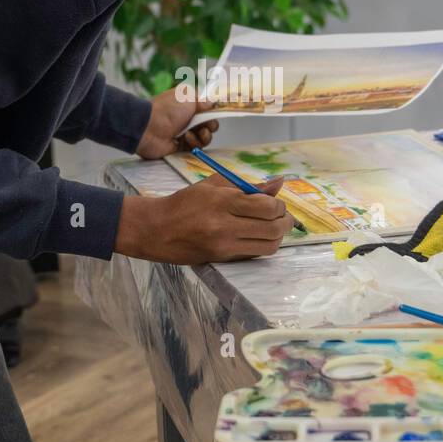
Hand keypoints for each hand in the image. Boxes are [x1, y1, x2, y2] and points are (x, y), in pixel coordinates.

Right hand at [115, 174, 295, 263]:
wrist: (157, 229)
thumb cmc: (186, 202)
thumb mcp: (214, 185)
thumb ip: (248, 186)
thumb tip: (279, 183)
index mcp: (223, 201)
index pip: (267, 206)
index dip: (279, 205)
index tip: (276, 202)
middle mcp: (225, 225)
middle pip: (273, 228)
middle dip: (286, 222)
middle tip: (283, 217)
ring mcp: (224, 245)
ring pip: (269, 246)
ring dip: (278, 236)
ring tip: (273, 227)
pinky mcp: (223, 259)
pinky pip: (255, 254)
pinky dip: (263, 245)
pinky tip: (257, 236)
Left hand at [136, 87, 219, 158]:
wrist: (149, 127)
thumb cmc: (167, 109)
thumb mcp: (187, 96)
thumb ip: (203, 100)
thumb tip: (212, 103)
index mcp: (189, 105)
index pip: (207, 109)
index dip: (213, 112)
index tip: (217, 114)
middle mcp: (188, 118)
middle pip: (209, 124)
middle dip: (211, 125)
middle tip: (206, 125)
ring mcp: (185, 133)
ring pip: (204, 137)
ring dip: (203, 135)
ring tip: (195, 132)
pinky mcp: (182, 146)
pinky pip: (196, 147)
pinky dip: (194, 143)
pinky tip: (185, 138)